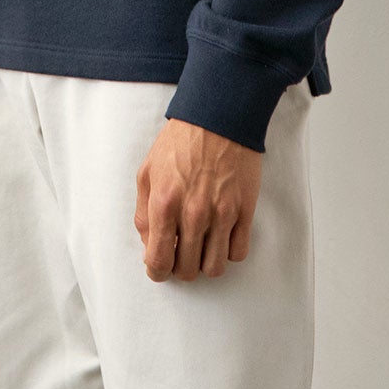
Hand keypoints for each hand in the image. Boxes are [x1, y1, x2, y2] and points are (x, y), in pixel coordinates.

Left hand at [134, 117, 262, 280]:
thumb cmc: (180, 142)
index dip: (157, 271)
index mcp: (165, 203)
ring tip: (200, 246)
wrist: (218, 116)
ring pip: (214, 268)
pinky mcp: (245, 210)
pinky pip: (238, 252)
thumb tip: (149, 245)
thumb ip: (143, 213)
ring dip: (204, 263)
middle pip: (187, 270)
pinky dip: (228, 251)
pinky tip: (220, 236)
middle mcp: (193, 213)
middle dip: (180, 267)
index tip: (159, 267)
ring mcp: (222, 213)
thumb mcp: (147, 171)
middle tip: (180, 251)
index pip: (159, 262)